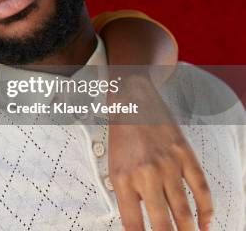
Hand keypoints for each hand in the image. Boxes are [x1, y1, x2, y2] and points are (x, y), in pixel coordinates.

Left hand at [108, 76, 212, 230]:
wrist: (133, 101)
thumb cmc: (122, 136)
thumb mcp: (114, 167)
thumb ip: (127, 195)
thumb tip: (140, 219)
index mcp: (123, 179)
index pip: (133, 223)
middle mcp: (146, 175)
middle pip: (161, 223)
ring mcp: (168, 166)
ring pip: (184, 211)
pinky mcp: (185, 156)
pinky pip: (201, 188)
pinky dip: (206, 210)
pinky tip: (205, 222)